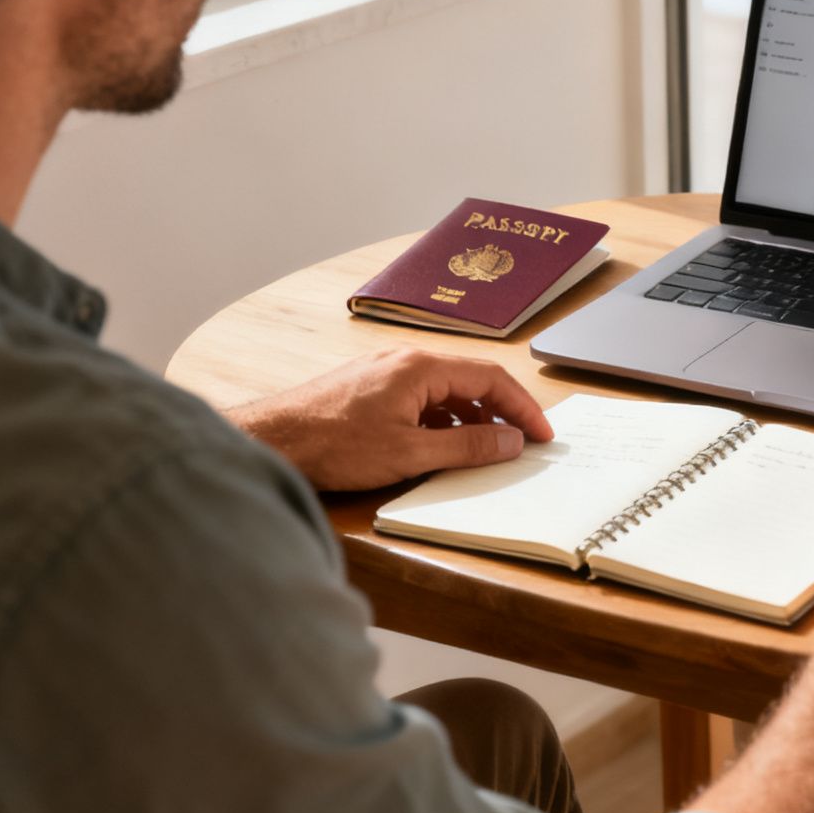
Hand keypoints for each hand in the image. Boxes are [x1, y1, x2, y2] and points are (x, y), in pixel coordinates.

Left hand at [226, 348, 552, 490]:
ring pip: (446, 392)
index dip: (523, 408)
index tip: (542, 434)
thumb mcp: (409, 453)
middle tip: (523, 443)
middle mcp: (406, 359)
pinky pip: (422, 399)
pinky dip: (442, 421)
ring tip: (485, 452)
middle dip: (501, 412)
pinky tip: (441, 448)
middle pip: (471, 381)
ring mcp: (386, 372)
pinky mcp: (371, 389)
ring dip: (470, 420)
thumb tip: (510, 442)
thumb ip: (466, 447)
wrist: (271, 440)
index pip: (490, 378)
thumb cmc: (332, 444)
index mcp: (421, 367)